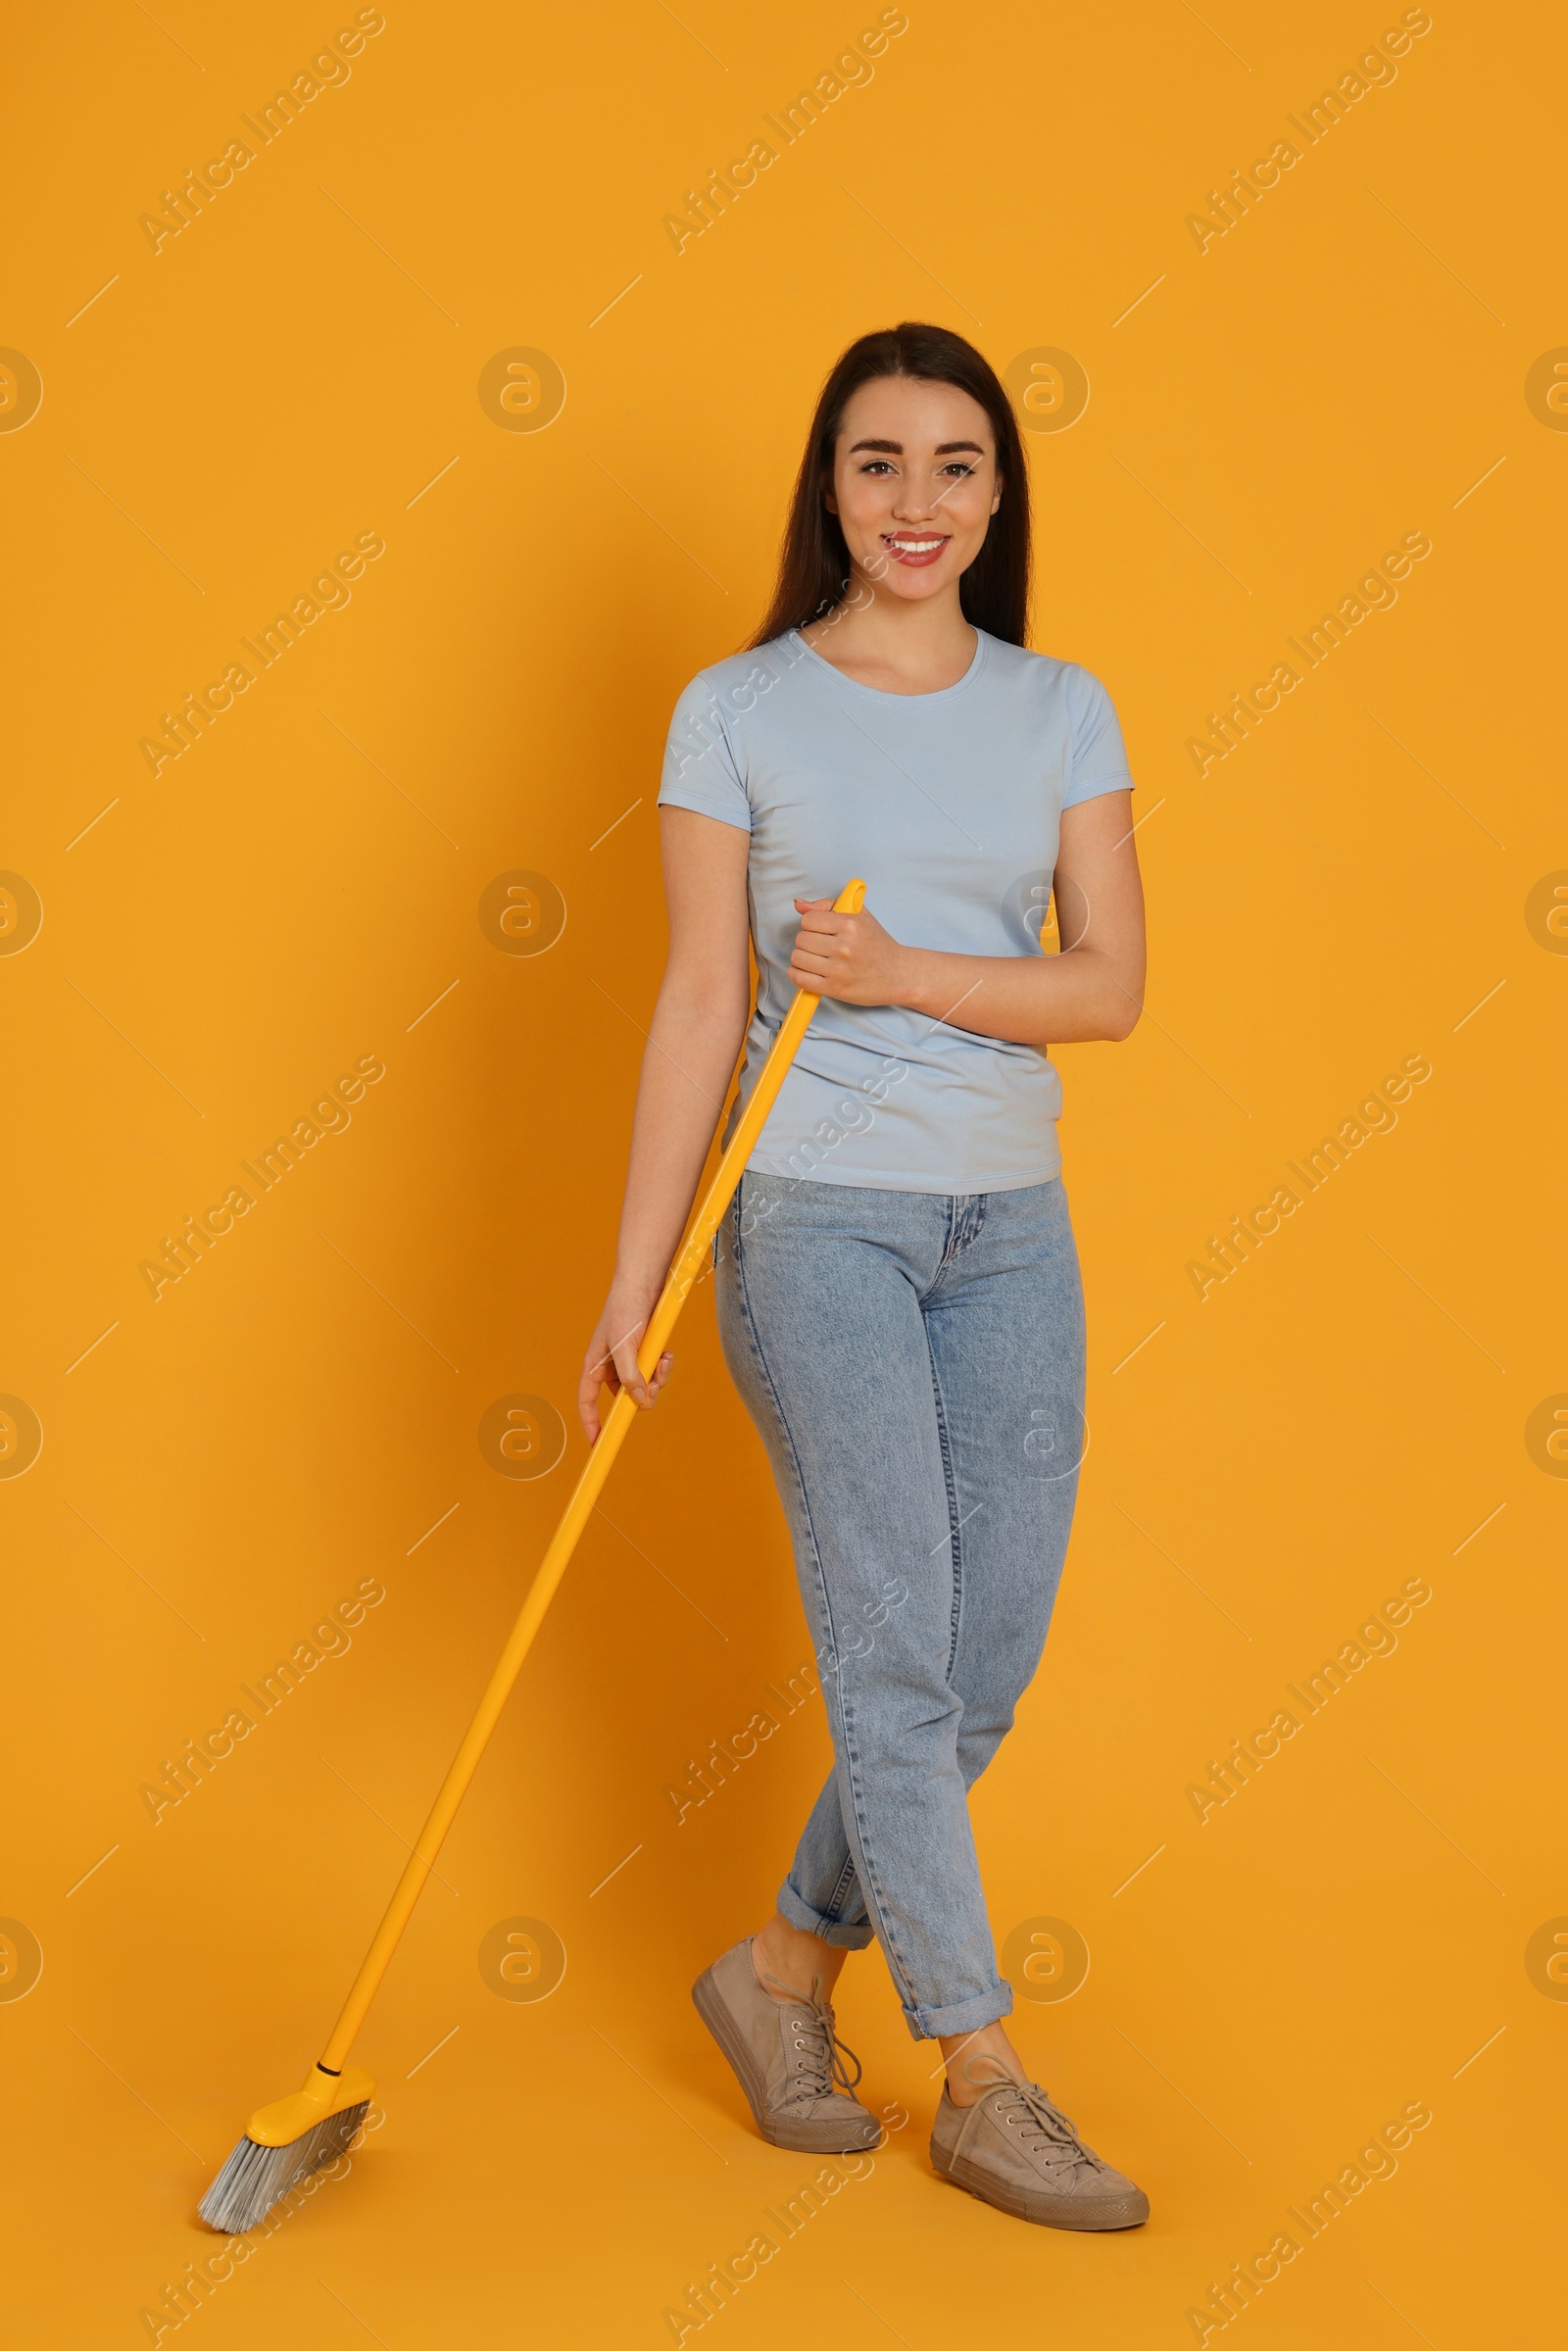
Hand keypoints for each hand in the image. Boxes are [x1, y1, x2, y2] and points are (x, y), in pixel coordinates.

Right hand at [577, 1281, 673, 1442]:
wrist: (644, 1283)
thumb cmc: (625, 1309)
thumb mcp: (625, 1345)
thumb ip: (630, 1374)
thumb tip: (638, 1400)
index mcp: (595, 1366)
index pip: (587, 1402)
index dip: (591, 1423)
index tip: (598, 1443)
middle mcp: (610, 1366)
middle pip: (624, 1399)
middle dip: (641, 1396)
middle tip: (653, 1386)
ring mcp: (629, 1360)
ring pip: (644, 1387)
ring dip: (657, 1379)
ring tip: (662, 1360)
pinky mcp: (645, 1353)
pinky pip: (655, 1372)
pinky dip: (663, 1367)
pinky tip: (666, 1353)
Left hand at [787, 895, 906, 1004]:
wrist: (899, 974)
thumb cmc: (878, 944)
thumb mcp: (860, 915)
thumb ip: (828, 905)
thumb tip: (799, 904)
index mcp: (850, 924)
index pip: (808, 920)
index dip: (811, 924)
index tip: (820, 930)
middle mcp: (844, 946)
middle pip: (801, 939)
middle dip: (807, 942)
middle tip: (819, 946)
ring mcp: (839, 969)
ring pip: (798, 958)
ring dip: (802, 958)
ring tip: (815, 959)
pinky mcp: (835, 988)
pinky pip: (800, 978)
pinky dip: (797, 974)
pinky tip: (808, 971)